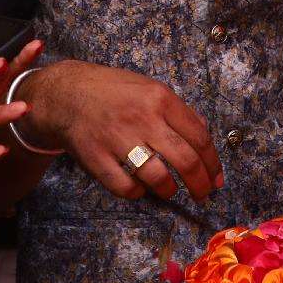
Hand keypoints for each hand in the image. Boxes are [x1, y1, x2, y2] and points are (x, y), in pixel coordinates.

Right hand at [20, 61, 220, 201]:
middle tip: (203, 194)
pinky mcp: (96, 158)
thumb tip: (203, 134)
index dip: (213, 163)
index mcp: (160, 98)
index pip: (199, 136)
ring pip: (157, 178)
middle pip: (185, 161)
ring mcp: (118, 139)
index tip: (216, 177)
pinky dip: (137, 193)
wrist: (66, 93)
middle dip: (200, 184)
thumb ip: (177, 110)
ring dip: (169, 191)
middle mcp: (142, 118)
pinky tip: (139, 187)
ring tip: (170, 190)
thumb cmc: (112, 91)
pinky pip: (126, 188)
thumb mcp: (149, 87)